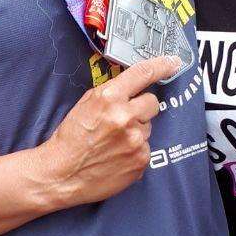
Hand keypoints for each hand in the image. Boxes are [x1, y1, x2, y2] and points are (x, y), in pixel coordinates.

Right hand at [36, 56, 179, 207]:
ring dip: (136, 131)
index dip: (162, 65)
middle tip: (123, 119)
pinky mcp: (141, 160)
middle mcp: (125, 117)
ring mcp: (136, 140)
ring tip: (113, 142)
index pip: (143, 73)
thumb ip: (112, 92)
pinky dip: (135, 151)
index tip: (173, 62)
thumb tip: (135, 86)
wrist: (61, 174)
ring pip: (148, 127)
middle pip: (152, 103)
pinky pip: (146, 148)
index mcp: (109, 97)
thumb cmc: (71, 137)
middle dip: (141, 108)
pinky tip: (117, 155)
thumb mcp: (86, 103)